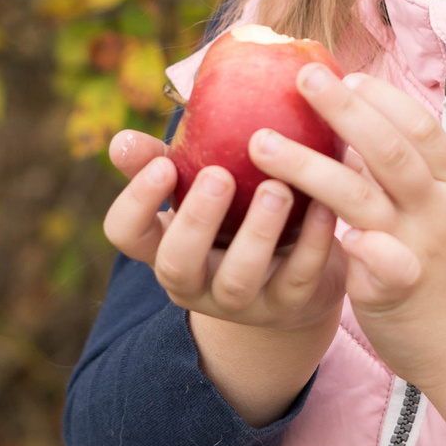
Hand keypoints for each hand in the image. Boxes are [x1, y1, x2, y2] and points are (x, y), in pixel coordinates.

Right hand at [102, 129, 344, 335]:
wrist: (293, 274)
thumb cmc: (234, 211)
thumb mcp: (197, 186)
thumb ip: (163, 158)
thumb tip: (122, 140)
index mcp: (162, 245)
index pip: (126, 234)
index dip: (136, 202)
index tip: (163, 163)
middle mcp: (193, 282)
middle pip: (177, 265)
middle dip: (196, 221)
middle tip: (219, 176)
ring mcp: (239, 302)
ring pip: (238, 280)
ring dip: (257, 233)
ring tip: (277, 190)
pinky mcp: (287, 306)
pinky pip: (297, 279)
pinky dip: (312, 243)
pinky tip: (323, 206)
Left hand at [248, 65, 445, 395]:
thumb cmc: (441, 272)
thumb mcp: (432, 213)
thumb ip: (395, 177)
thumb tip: (352, 127)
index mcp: (445, 185)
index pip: (418, 126)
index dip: (382, 98)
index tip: (346, 74)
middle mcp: (436, 209)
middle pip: (390, 149)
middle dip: (345, 110)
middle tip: (302, 77)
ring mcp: (421, 249)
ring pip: (366, 198)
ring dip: (312, 168)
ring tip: (261, 143)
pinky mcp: (403, 293)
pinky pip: (389, 265)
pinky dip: (370, 249)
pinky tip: (341, 238)